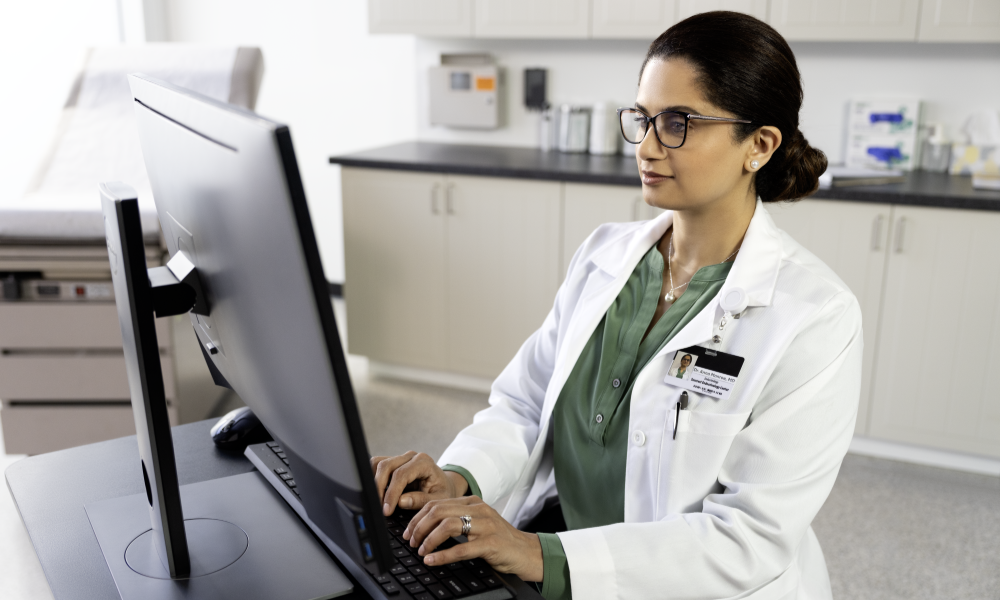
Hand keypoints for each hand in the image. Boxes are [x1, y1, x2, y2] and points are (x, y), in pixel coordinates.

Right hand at [370, 451, 468, 515]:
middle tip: (379, 508)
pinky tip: (377, 494)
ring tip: (377, 502)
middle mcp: (411, 457)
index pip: (401, 474)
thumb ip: (421, 500)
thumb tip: (401, 501)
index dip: (391, 493)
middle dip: (378, 488)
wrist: (444, 485)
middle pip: (386, 466)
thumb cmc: (442, 492)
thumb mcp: (438, 499)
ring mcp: (401, 458)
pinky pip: (377, 466)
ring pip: (378, 464)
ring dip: (374, 482)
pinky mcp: (393, 463)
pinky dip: (373, 478)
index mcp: (424, 462)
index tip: (387, 510)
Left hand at [402, 496, 543, 582]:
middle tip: (410, 542)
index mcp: (472, 502)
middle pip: (438, 511)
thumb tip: (425, 528)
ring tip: (421, 551)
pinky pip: (461, 548)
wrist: (527, 552)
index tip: (408, 532)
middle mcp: (478, 509)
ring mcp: (486, 525)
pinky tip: (432, 561)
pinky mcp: (491, 543)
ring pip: (447, 526)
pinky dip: (442, 556)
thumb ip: (456, 521)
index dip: (418, 517)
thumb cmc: (499, 540)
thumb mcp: (477, 524)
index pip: (437, 503)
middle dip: (419, 527)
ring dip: (429, 540)